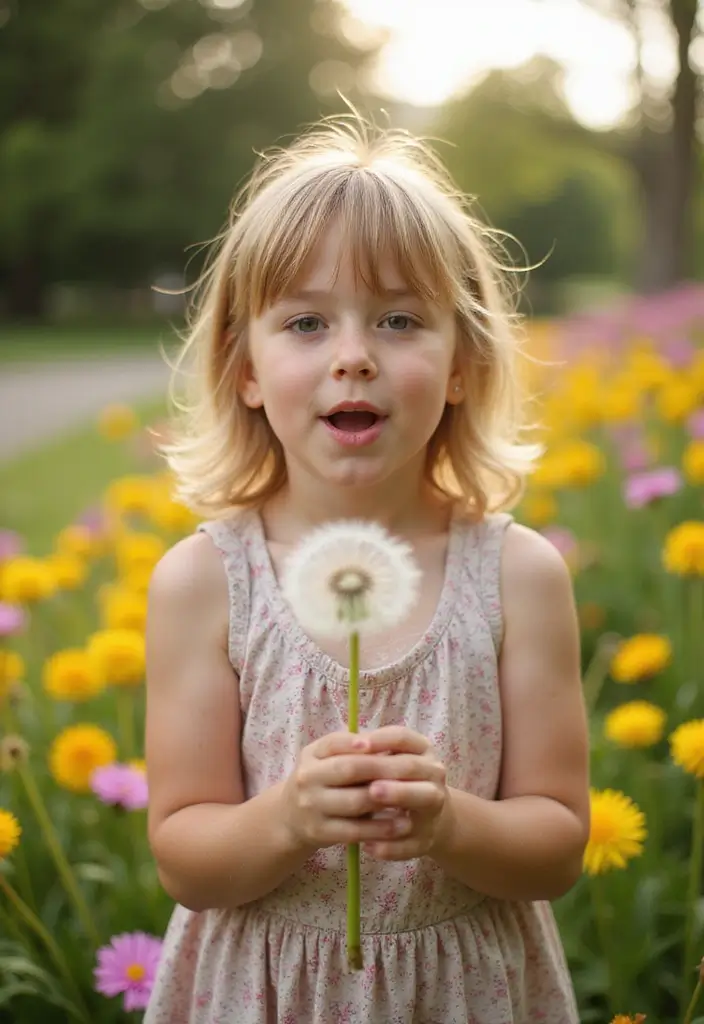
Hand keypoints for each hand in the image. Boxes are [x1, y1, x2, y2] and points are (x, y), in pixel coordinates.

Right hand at [280, 730, 416, 852]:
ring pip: (354, 801)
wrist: (290, 817)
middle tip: (410, 770)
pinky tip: (400, 825)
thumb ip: (347, 748)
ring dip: (386, 800)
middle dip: (381, 768)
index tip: (382, 744)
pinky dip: (380, 828)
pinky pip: (355, 830)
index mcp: (311, 755)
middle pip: (348, 769)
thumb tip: (381, 741)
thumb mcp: (323, 758)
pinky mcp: (320, 832)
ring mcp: (312, 807)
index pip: (334, 743)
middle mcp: (307, 779)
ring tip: (412, 799)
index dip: (357, 743)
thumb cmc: (320, 780)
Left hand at [359, 726, 448, 861]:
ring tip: (371, 797)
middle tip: (366, 775)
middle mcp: (433, 775)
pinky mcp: (426, 839)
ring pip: (423, 799)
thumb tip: (347, 746)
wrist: (426, 817)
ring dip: (398, 796)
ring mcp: (434, 806)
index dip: (382, 740)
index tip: (359, 744)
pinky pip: (411, 843)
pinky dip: (391, 846)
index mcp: (421, 750)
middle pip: (412, 767)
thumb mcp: (386, 761)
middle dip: (387, 770)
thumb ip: (369, 753)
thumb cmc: (395, 781)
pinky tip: (369, 846)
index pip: (403, 738)